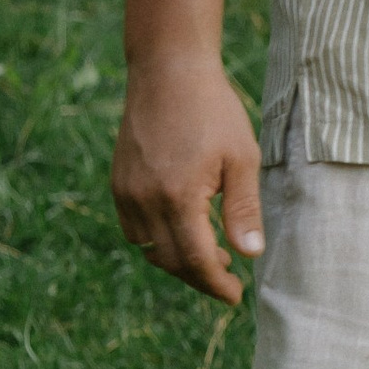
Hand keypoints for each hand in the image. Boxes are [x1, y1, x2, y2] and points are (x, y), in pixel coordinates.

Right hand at [112, 52, 265, 302]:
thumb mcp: (241, 158)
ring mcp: (126, 193)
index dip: (217, 284)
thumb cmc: (212, 111)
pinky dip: (157, 239)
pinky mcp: (118, 183)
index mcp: (177, 198)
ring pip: (149, 248)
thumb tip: (250, 255)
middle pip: (171, 262)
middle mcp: (144, 201)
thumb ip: (242, 210)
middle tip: (228, 276)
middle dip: (200, 276)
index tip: (235, 297)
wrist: (168, 71)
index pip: (197, 261)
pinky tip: (182, 228)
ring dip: (178, 260)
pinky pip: (134, 228)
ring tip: (211, 253)